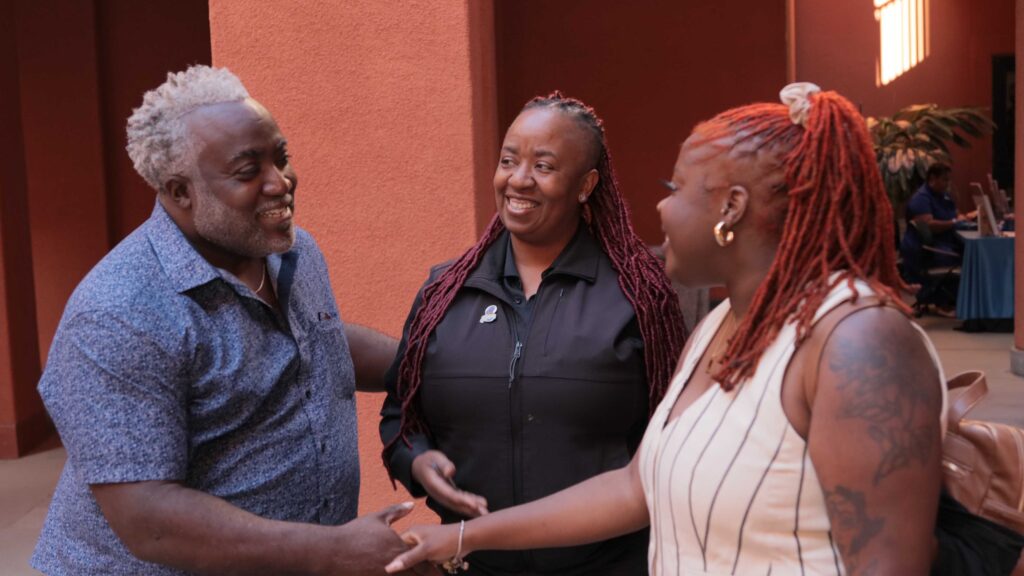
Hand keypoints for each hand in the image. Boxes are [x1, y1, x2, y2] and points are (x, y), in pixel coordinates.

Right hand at [320, 502, 439, 575]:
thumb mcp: (377, 518)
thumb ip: (396, 511)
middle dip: (428, 575)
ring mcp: (384, 573)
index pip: (421, 559)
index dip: (432, 566)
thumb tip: (412, 505)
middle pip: (417, 573)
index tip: (441, 568)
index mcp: (397, 546)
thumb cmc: (355, 532)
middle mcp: (394, 562)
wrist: (333, 550)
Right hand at [385, 523, 462, 573]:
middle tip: (396, 575)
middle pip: (404, 553)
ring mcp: (425, 545)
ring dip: (413, 566)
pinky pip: (422, 561)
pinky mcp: (432, 552)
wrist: (466, 539)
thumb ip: (407, 559)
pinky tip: (418, 574)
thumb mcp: (425, 551)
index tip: (384, 568)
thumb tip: (388, 568)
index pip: (395, 545)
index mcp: (412, 532)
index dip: (390, 556)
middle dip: (402, 563)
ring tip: (404, 575)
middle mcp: (417, 537)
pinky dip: (421, 567)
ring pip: (414, 558)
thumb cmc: (445, 541)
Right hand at [411, 451, 487, 516]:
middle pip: (456, 503)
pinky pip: (459, 502)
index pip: (450, 495)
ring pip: (458, 505)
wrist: (419, 467)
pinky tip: (480, 506)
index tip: (474, 504)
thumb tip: (450, 472)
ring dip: (471, 510)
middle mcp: (439, 494)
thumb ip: (444, 464)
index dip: (462, 500)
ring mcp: (443, 496)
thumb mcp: (434, 458)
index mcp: (434, 485)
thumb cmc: (429, 460)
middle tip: (484, 513)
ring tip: (485, 513)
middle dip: (470, 509)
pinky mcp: (448, 495)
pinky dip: (469, 504)